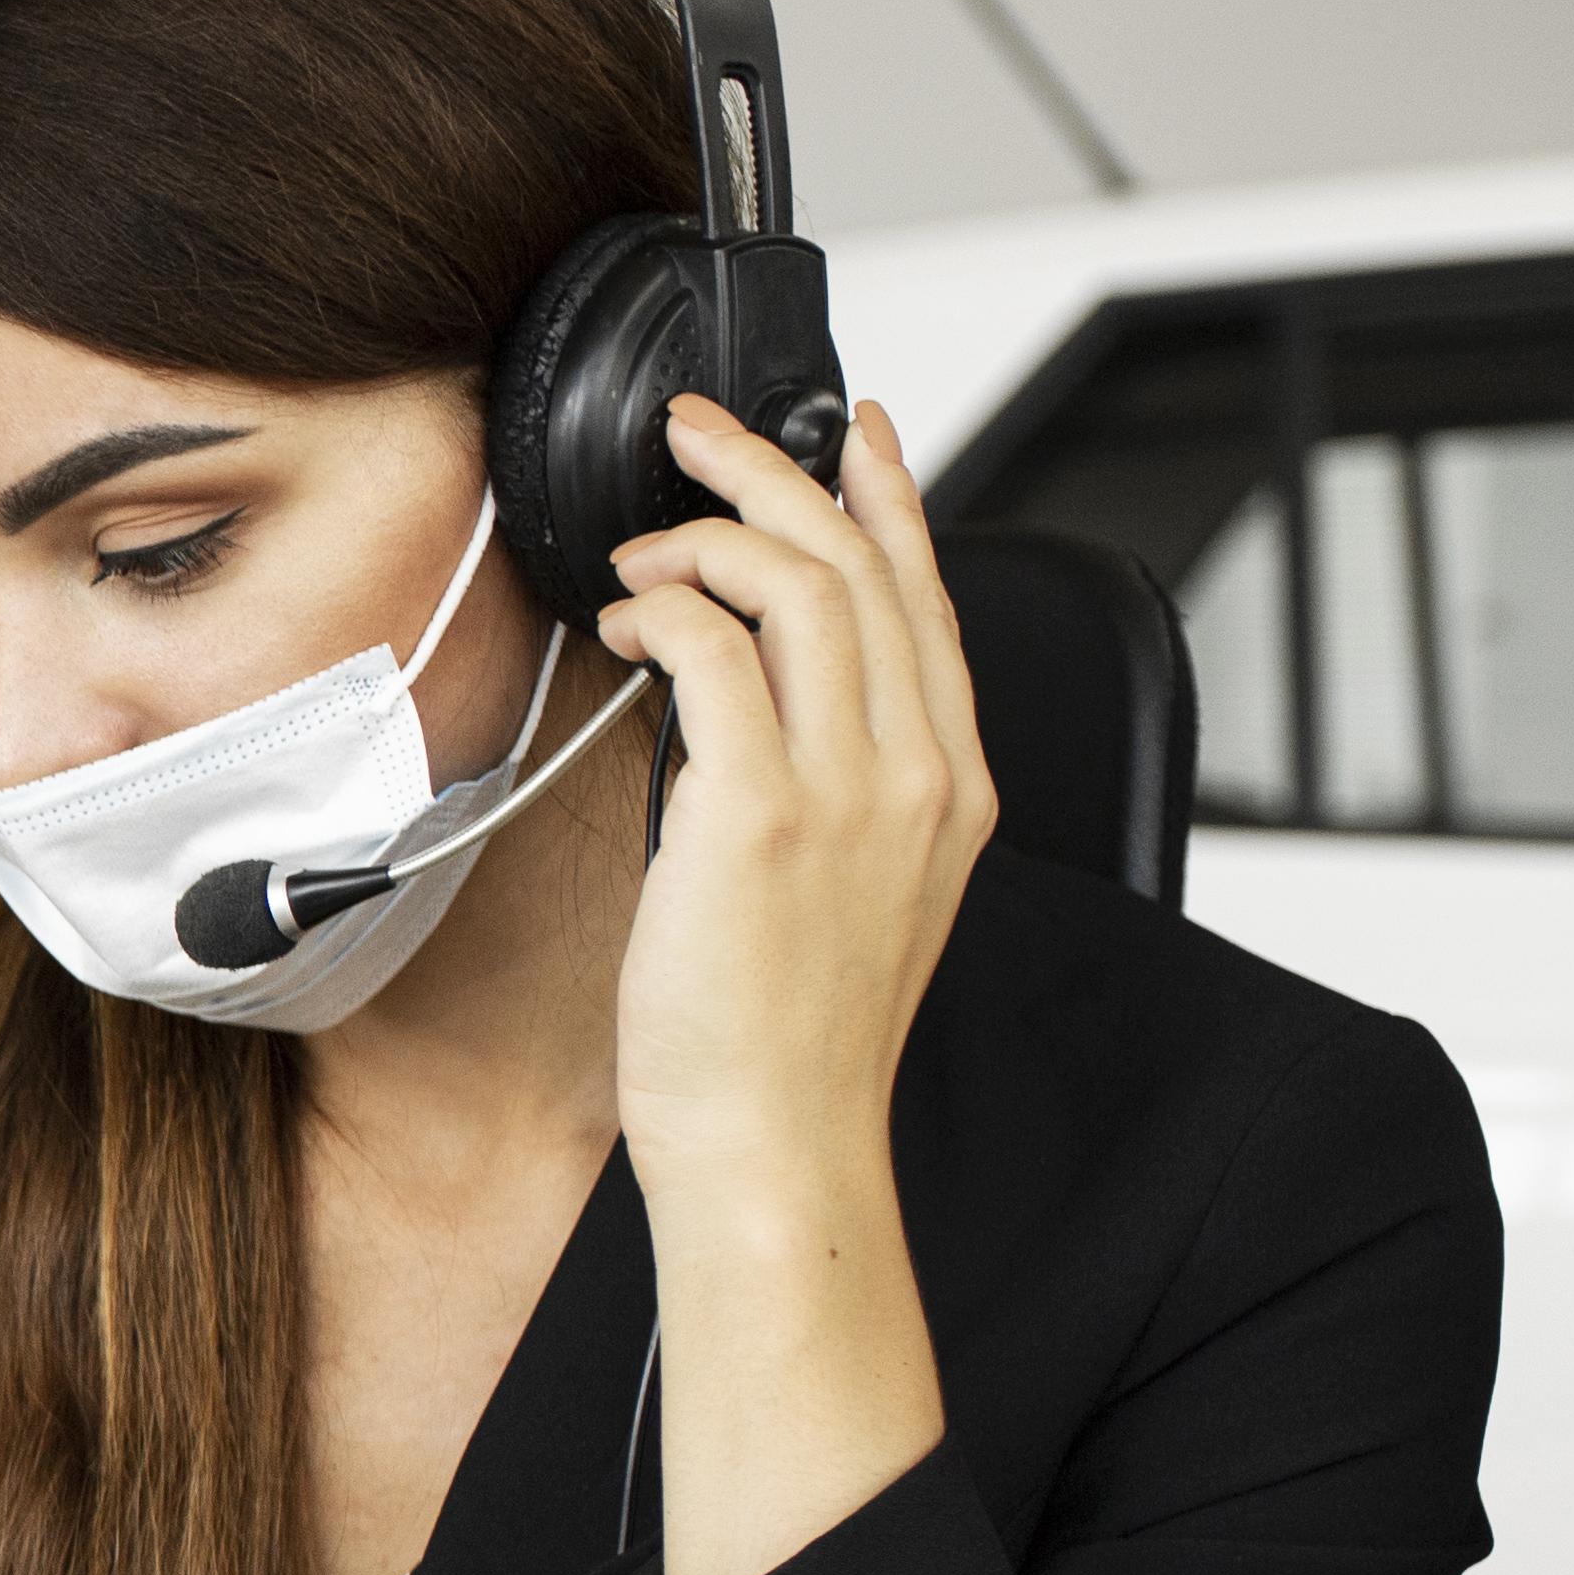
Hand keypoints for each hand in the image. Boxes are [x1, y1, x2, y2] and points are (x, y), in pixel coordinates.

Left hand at [595, 396, 997, 1185]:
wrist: (779, 1142)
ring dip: (705, 536)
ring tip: (643, 549)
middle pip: (862, 564)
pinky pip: (713, 654)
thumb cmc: (790, 1035)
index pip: (927, 601)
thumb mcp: (856, 891)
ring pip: (796, 585)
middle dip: (776, 471)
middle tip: (702, 432)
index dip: (890, 497)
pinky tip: (623, 623)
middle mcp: (916, 773)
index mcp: (950, 787)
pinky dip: (659, 612)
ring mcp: (848, 790)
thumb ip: (841, 786)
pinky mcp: (760, 815)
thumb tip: (753, 692)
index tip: (853, 432)